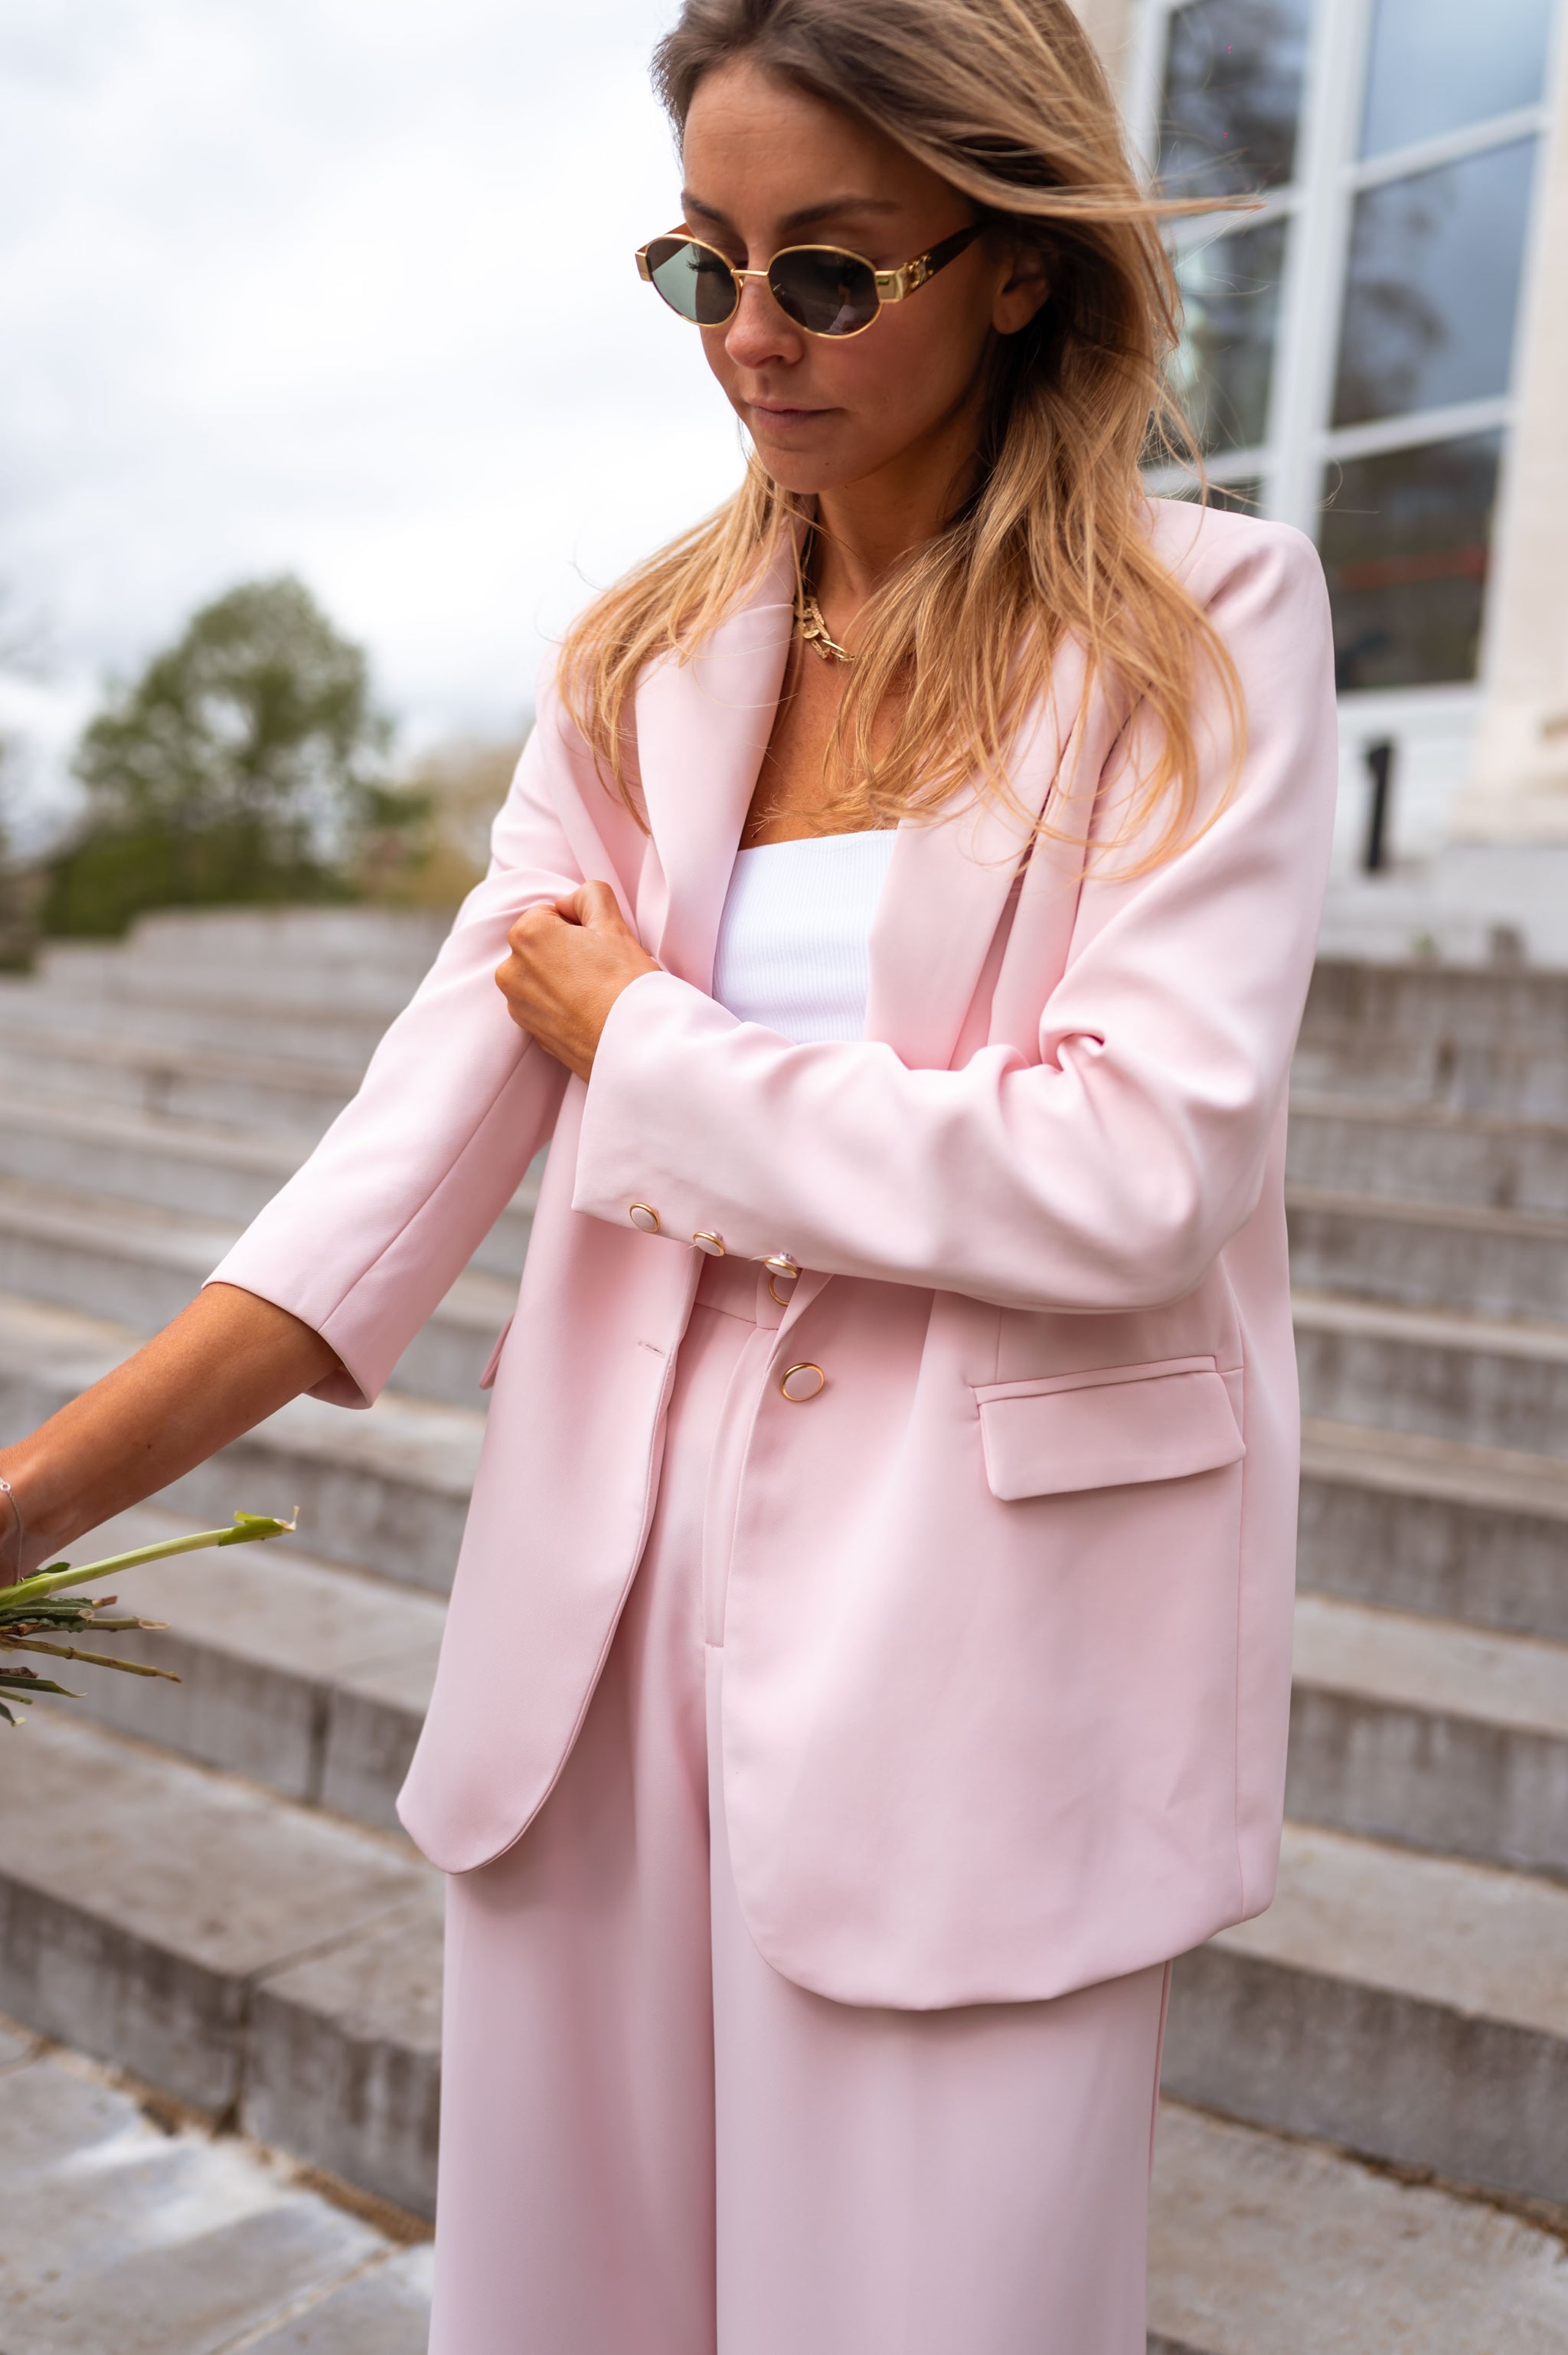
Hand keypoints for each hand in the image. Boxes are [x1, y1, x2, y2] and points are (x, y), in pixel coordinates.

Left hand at [496, 882, 660, 1080]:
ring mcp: (517, 1005)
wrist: (635, 1047)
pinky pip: (544, 1005)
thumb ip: (589, 895)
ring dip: (563, 977)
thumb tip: (571, 904)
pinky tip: (589, 1011)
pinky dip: (562, 1004)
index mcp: (527, 935)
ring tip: (597, 991)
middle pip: (542, 944)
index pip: (550, 913)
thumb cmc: (625, 984)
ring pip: (542, 976)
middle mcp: (511, 969)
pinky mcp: (531, 1033)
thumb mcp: (614, 924)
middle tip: (602, 968)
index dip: (580, 925)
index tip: (600, 945)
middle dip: (567, 950)